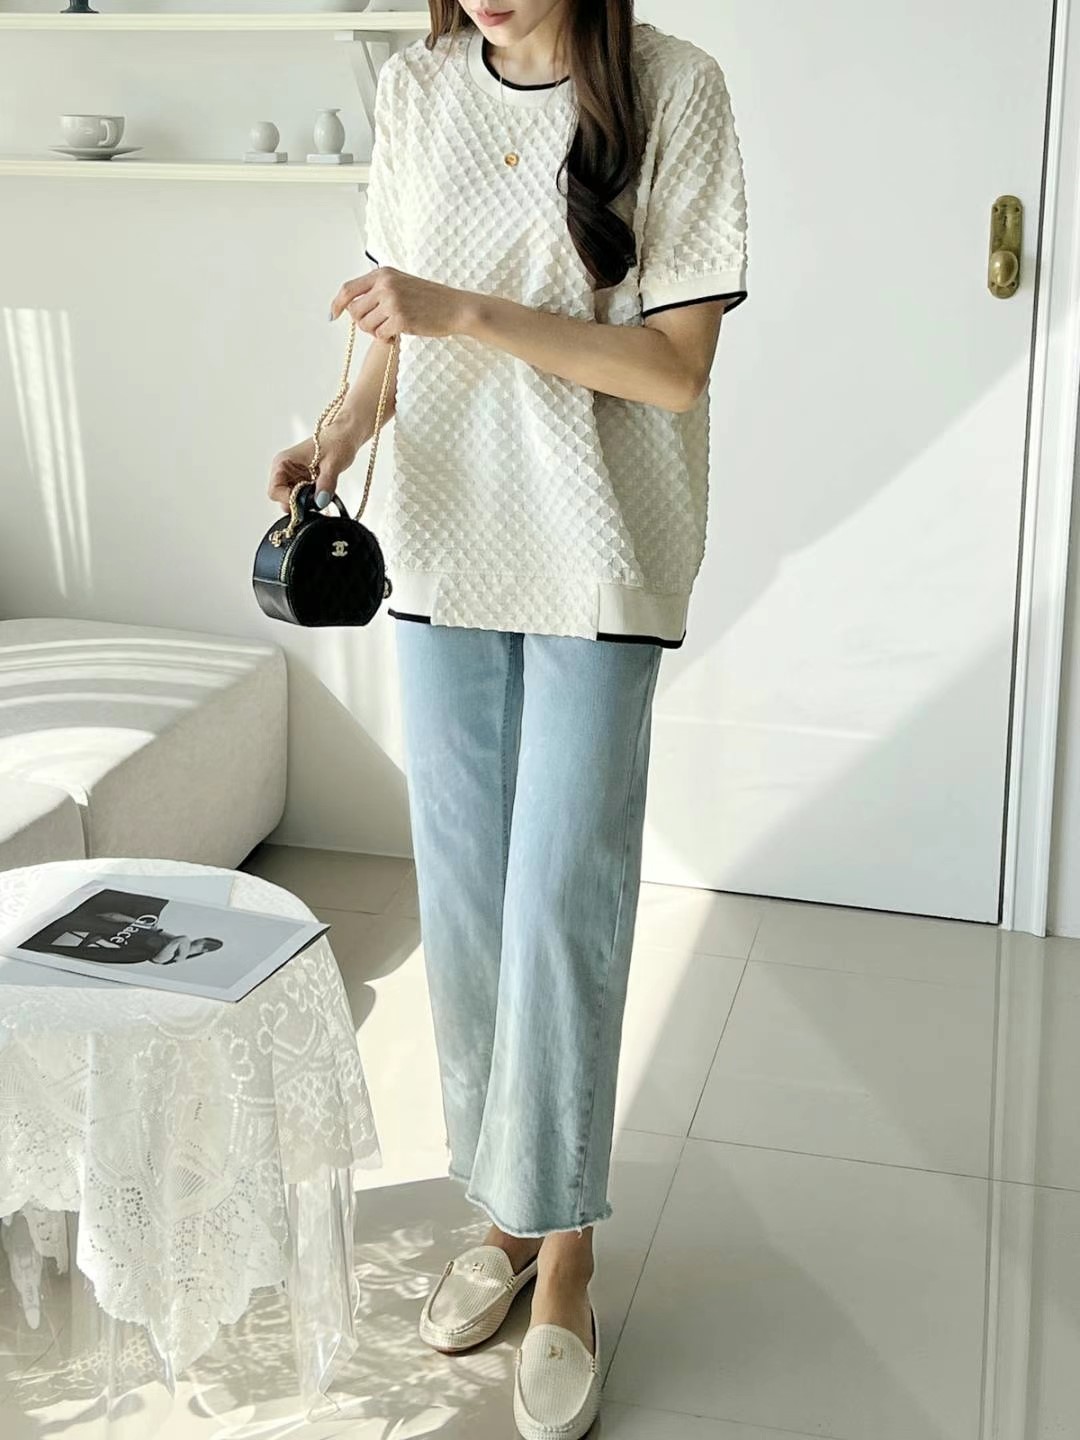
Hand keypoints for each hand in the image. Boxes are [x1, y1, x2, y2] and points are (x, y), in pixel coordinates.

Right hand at [267, 420, 360, 511]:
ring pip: (293, 499)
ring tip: (322, 491)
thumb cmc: (336, 442)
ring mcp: (293, 476)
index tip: (308, 500)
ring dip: (307, 501)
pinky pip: (302, 496)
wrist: (345, 436)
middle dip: (299, 502)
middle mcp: (284, 470)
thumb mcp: (333, 463)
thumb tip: (320, 501)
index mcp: (283, 462)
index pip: (274, 491)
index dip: (289, 499)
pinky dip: (312, 498)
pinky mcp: (302, 481)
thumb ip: (326, 483)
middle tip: (317, 497)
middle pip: (282, 498)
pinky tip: (322, 491)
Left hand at [330, 267, 468, 340]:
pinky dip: (387, 339)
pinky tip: (398, 335)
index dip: (337, 304)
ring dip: (376, 331)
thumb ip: (378, 290)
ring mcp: (393, 302)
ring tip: (392, 329)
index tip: (333, 315)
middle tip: (379, 326)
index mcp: (383, 274)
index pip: (348, 289)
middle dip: (363, 323)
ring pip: (366, 326)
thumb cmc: (429, 298)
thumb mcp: (401, 283)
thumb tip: (351, 307)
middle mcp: (385, 285)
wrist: (455, 307)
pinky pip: (380, 335)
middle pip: (355, 312)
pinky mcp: (401, 320)